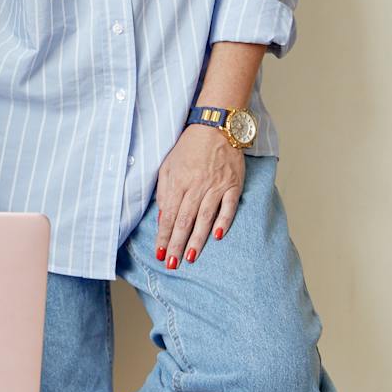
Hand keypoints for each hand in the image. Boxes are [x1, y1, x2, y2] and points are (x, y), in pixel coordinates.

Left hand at [154, 124, 245, 268]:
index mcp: (179, 181)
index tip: (159, 253)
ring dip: (197, 239)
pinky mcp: (233, 185)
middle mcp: (197, 186)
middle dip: (176, 244)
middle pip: (185, 220)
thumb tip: (163, 216)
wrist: (216, 127)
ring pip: (205, 218)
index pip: (169, 215)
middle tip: (172, 264)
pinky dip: (223, 222)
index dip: (163, 236)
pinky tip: (217, 237)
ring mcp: (216, 186)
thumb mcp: (168, 165)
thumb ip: (165, 191)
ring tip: (190, 257)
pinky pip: (228, 207)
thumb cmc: (189, 147)